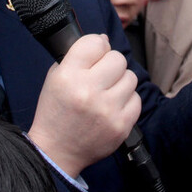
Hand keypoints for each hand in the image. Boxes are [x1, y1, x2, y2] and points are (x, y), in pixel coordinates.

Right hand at [27, 34, 140, 178]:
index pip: (95, 43)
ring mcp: (107, 109)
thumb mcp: (55, 77)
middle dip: (110, 64)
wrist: (56, 151)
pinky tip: (113, 106)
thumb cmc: (56, 112)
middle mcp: (88, 90)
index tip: (96, 53)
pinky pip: (136, 99)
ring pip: (130, 77)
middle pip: (117, 58)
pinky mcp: (121, 125)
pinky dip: (127, 100)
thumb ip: (78, 56)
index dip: (97, 46)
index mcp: (68, 76)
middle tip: (101, 76)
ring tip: (107, 92)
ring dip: (120, 82)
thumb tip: (104, 40)